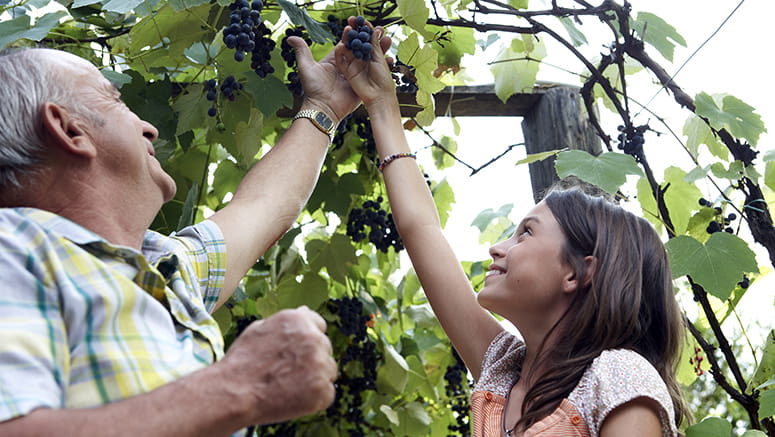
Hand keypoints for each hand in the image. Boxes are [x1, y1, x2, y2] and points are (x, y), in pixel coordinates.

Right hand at [217, 306, 336, 424]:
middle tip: (287, 372)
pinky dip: (314, 398)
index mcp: (300, 320)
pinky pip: (327, 393)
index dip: (307, 340)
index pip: (319, 325)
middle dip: (312, 359)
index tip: (296, 353)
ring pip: (328, 371)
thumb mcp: (259, 329)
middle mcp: (314, 339)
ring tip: (288, 386)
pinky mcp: (322, 390)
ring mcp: (321, 365)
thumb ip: (287, 320)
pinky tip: (293, 398)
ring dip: (315, 378)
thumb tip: (304, 311)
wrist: (234, 392)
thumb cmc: (242, 361)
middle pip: (325, 349)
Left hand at [286, 26, 391, 122]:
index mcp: (336, 59)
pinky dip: (382, 66)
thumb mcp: (306, 68)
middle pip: (360, 49)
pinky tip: (390, 58)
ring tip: (388, 39)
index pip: (346, 42)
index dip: (353, 33)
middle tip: (379, 29)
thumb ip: (302, 51)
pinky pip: (374, 74)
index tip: (361, 24)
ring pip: (369, 59)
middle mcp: (347, 65)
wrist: (323, 110)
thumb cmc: (313, 90)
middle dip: (369, 39)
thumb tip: (291, 37)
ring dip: (379, 49)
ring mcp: (357, 75)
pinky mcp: (363, 85)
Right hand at [334, 18, 396, 108]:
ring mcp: (354, 64)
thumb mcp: (380, 60)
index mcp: (372, 54)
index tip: (363, 20)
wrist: (378, 98)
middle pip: (357, 40)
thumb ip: (375, 46)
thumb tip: (376, 30)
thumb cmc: (383, 80)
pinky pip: (341, 60)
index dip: (365, 29)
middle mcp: (362, 58)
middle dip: (355, 30)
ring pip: (349, 48)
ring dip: (348, 38)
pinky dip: (340, 53)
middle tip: (353, 19)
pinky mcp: (347, 71)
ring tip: (348, 28)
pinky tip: (341, 45)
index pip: (367, 38)